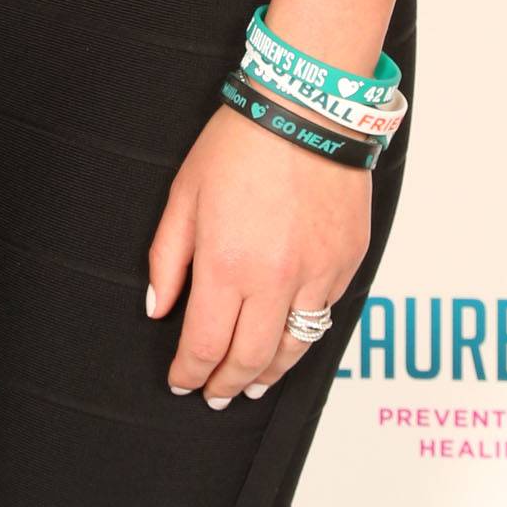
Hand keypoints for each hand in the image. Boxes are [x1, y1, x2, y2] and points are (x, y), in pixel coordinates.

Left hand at [146, 105, 370, 407]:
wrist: (307, 110)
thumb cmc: (240, 144)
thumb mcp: (184, 195)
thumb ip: (167, 258)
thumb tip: (158, 308)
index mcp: (227, 264)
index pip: (205, 345)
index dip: (189, 373)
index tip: (181, 381)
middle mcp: (276, 280)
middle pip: (251, 360)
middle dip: (227, 384)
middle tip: (216, 396)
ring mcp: (318, 275)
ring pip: (294, 348)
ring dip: (269, 374)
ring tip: (252, 384)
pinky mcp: (347, 263)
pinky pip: (326, 315)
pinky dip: (304, 334)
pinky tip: (289, 337)